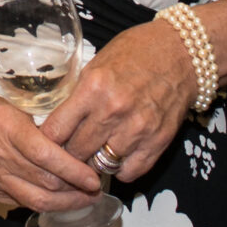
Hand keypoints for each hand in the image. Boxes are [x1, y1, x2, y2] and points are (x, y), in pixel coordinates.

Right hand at [0, 83, 107, 215]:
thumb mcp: (3, 103)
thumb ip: (31, 124)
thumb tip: (65, 139)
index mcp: (5, 127)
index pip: (48, 156)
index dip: (75, 171)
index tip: (93, 176)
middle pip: (46, 184)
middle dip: (76, 191)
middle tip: (95, 188)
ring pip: (35, 201)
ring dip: (63, 204)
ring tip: (82, 200)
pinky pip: (19, 202)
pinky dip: (41, 203)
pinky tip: (55, 199)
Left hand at [38, 15, 199, 182]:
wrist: (181, 53)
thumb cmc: (136, 53)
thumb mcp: (97, 64)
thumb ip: (77, 94)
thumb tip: (53, 121)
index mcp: (93, 88)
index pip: (55, 130)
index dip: (46, 140)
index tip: (44, 143)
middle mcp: (113, 111)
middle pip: (75, 152)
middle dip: (67, 154)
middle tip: (66, 152)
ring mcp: (137, 130)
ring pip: (99, 166)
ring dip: (93, 164)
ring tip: (91, 155)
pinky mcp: (157, 143)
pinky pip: (128, 173)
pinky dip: (120, 169)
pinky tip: (117, 156)